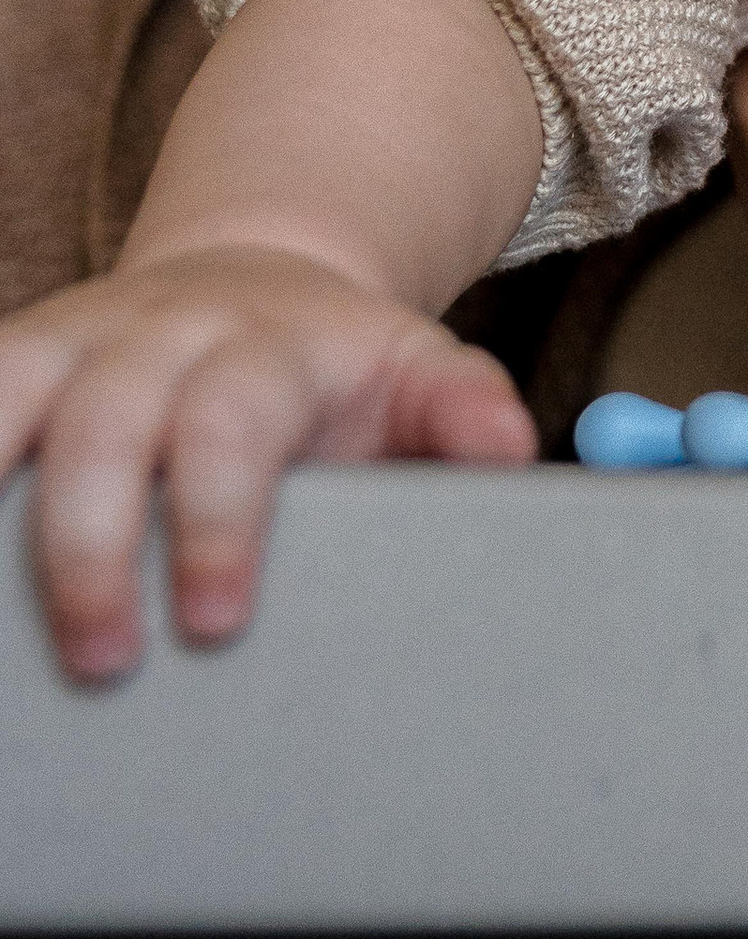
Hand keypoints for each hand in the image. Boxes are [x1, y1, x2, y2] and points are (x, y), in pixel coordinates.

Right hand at [0, 247, 533, 680]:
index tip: (218, 621)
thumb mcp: (417, 375)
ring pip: (7, 391)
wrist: (258, 276)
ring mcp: (75, 339)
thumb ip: (459, 412)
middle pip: (106, 423)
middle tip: (105, 662)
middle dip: (92, 546)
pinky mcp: (16, 357)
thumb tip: (507, 449)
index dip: (219, 519)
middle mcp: (159, 331)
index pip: (234, 420)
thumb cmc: (337, 369)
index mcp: (271, 344)